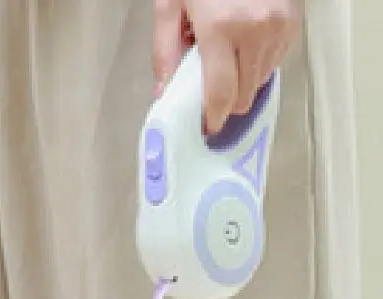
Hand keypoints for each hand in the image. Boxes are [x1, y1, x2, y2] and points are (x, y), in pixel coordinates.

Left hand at [153, 0, 302, 134]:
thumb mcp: (171, 6)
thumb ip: (165, 52)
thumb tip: (164, 94)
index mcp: (221, 29)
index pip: (221, 94)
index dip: (213, 118)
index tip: (206, 128)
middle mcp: (255, 30)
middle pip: (244, 94)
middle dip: (226, 102)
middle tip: (210, 93)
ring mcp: (279, 24)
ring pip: (262, 79)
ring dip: (243, 81)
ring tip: (227, 59)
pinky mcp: (294, 19)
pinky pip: (277, 59)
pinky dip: (260, 62)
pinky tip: (244, 47)